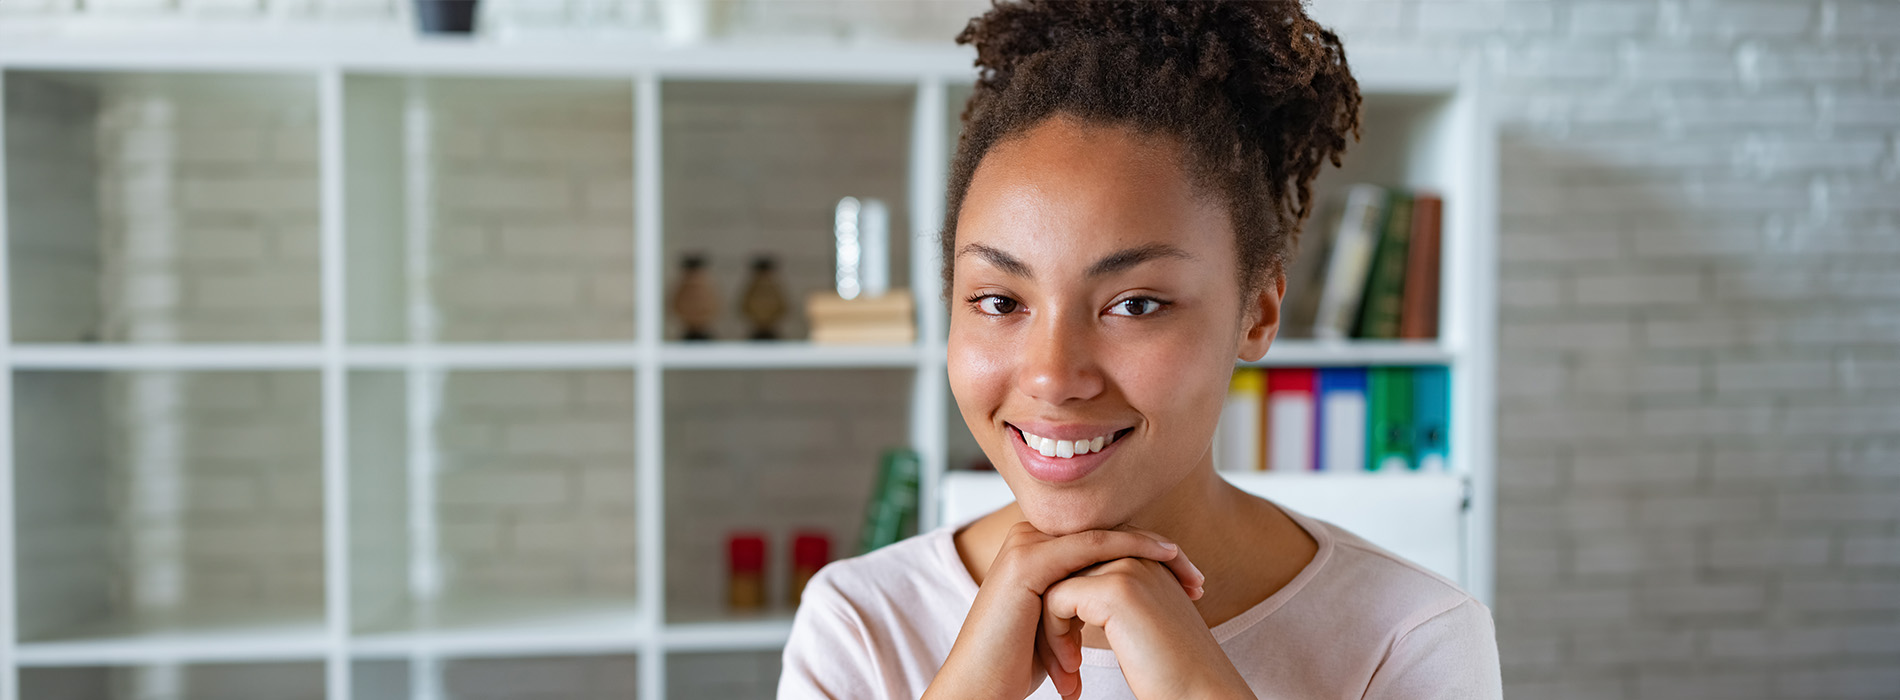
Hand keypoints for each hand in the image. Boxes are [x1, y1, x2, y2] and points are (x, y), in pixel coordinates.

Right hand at [923, 522, 1204, 699]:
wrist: (981, 686)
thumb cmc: (1018, 665)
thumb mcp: (1062, 624)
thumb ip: (1084, 600)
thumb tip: (1128, 597)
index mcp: (1037, 550)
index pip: (1103, 540)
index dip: (1148, 554)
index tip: (1188, 580)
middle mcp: (1028, 539)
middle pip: (1107, 532)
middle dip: (1158, 552)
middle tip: (1198, 578)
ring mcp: (1025, 546)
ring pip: (1104, 535)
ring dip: (1152, 549)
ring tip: (1189, 572)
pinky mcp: (1027, 562)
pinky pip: (1090, 546)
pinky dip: (1130, 548)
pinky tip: (1163, 556)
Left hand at [1040, 557, 1252, 699]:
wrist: (1201, 695)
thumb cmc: (1169, 672)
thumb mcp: (1136, 625)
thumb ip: (1110, 603)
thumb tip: (1065, 599)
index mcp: (1147, 561)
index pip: (1083, 565)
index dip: (1070, 609)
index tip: (1071, 654)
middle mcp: (1139, 556)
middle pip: (1066, 572)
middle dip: (1057, 619)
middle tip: (1066, 665)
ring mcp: (1127, 568)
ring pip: (1055, 585)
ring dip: (1052, 632)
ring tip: (1068, 672)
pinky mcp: (1115, 589)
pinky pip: (1056, 601)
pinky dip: (1055, 637)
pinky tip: (1073, 668)